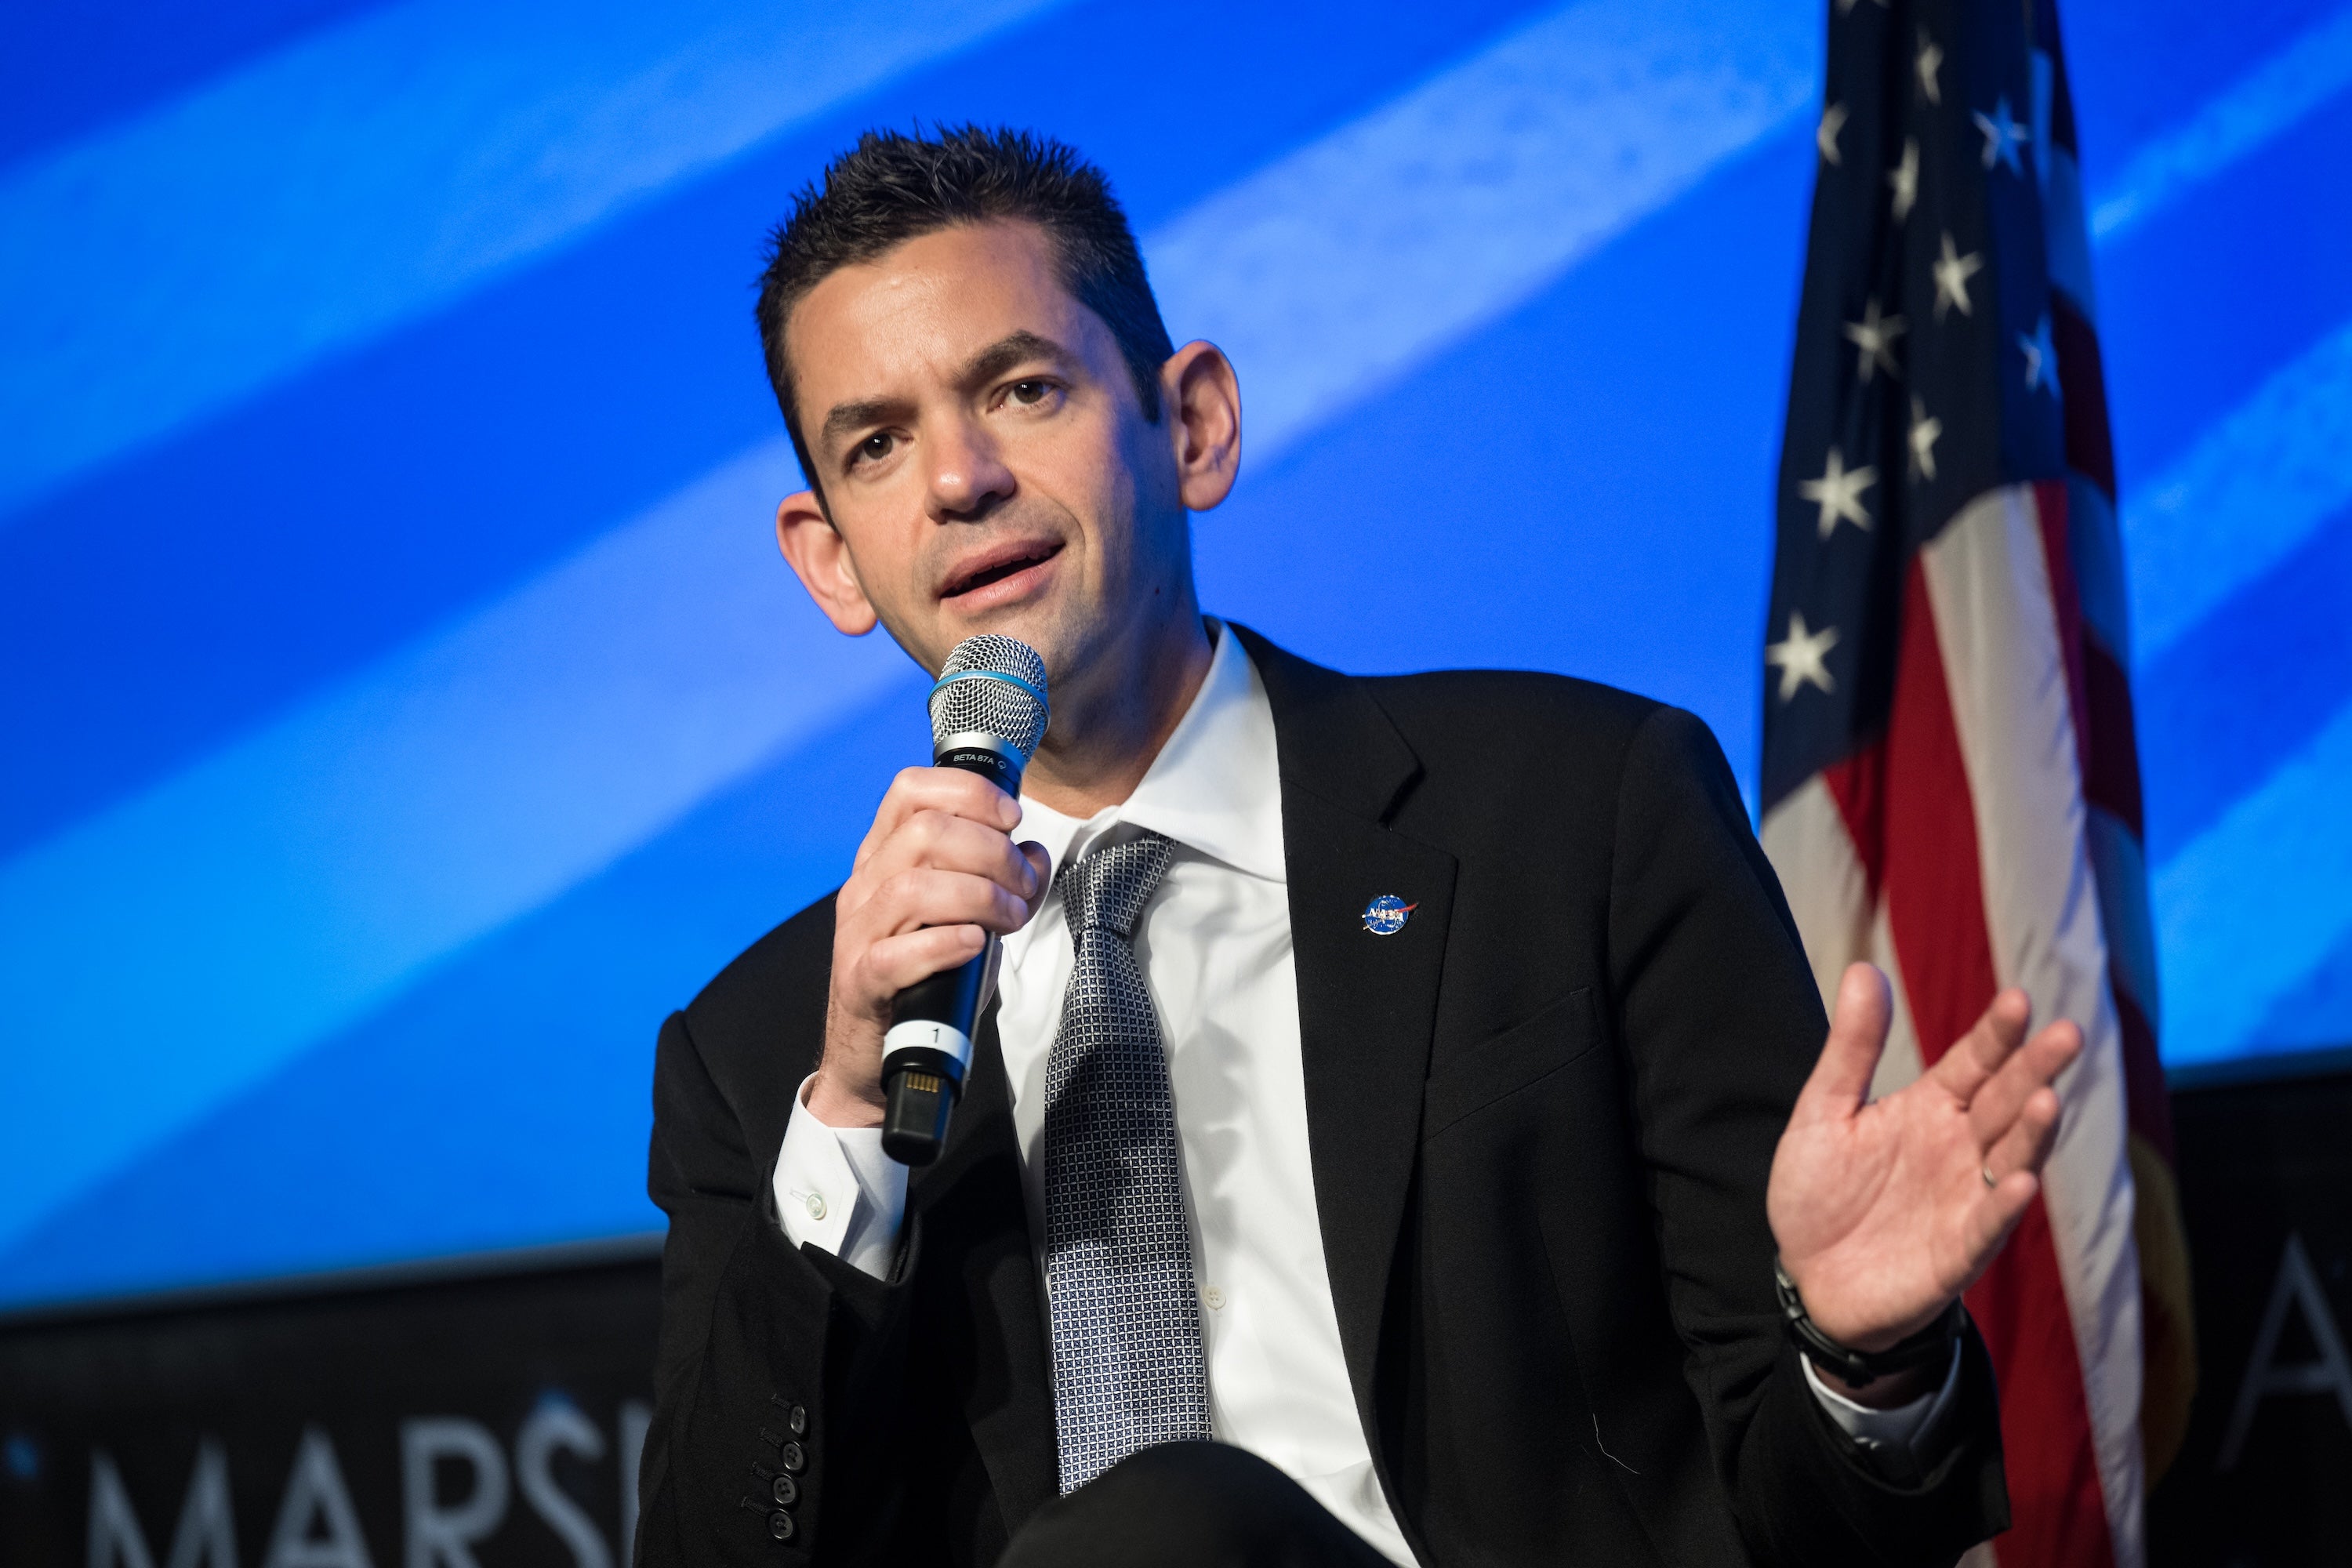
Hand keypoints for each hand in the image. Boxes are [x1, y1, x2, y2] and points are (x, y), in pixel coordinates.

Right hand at [806, 767, 1049, 1126]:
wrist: (877, 1054)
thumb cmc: (927, 980)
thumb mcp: (972, 919)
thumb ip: (1003, 884)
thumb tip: (1034, 854)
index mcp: (884, 857)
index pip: (910, 790)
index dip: (968, 792)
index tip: (1012, 818)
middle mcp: (864, 885)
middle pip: (924, 832)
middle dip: (991, 852)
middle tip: (1023, 886)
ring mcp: (858, 933)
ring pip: (913, 887)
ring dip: (980, 897)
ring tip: (1011, 919)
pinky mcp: (861, 981)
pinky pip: (896, 954)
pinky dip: (945, 944)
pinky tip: (975, 945)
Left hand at [1767, 964, 2080, 1370]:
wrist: (1808, 1278)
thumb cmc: (1821, 1193)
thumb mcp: (1824, 1111)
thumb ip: (1851, 1048)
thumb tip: (1864, 970)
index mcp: (1929, 1109)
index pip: (1973, 1063)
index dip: (1996, 1035)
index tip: (2018, 999)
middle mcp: (1958, 1149)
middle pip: (2004, 1102)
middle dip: (2035, 1070)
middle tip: (2068, 1033)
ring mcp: (1964, 1199)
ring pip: (2009, 1158)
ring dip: (2031, 1133)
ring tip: (2049, 1099)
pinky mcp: (1957, 1252)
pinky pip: (1986, 1225)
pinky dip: (2003, 1204)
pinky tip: (2020, 1181)